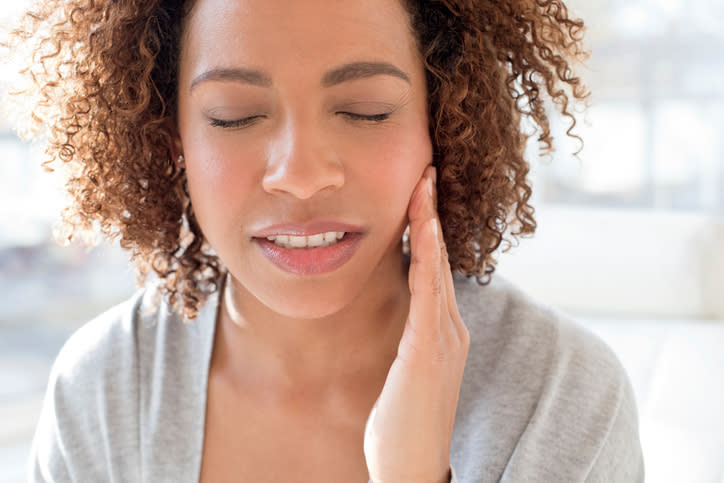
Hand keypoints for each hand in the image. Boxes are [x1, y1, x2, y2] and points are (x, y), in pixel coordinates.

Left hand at [364, 165, 469, 482]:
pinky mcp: (428, 350)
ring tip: (424, 185)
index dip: (428, 231)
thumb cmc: (403, 424)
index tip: (419, 196)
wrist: (411, 466)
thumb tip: (407, 319)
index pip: (434, 271)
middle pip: (439, 260)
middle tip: (425, 172)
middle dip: (431, 214)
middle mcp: (450, 330)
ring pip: (436, 268)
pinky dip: (427, 256)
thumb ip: (413, 341)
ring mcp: (444, 339)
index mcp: (443, 333)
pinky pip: (428, 292)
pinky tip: (423, 229)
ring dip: (430, 224)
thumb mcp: (407, 373)